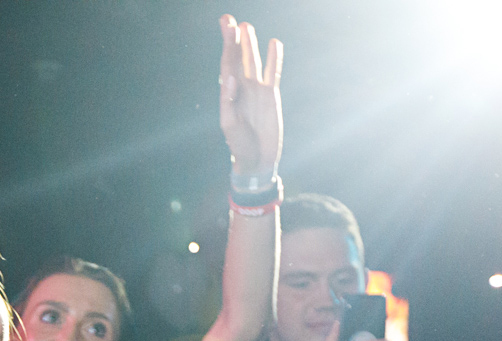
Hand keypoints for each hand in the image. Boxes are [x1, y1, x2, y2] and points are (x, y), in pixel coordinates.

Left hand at [217, 15, 283, 181]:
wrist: (257, 160)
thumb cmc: (240, 146)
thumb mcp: (231, 127)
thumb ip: (229, 103)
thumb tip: (231, 79)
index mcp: (229, 94)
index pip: (227, 64)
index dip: (227, 46)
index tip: (226, 28)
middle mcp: (241, 88)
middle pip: (237, 58)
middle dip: (233, 39)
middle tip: (229, 19)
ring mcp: (257, 90)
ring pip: (253, 62)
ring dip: (250, 45)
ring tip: (247, 26)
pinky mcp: (271, 95)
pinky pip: (273, 73)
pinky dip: (274, 59)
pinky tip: (274, 44)